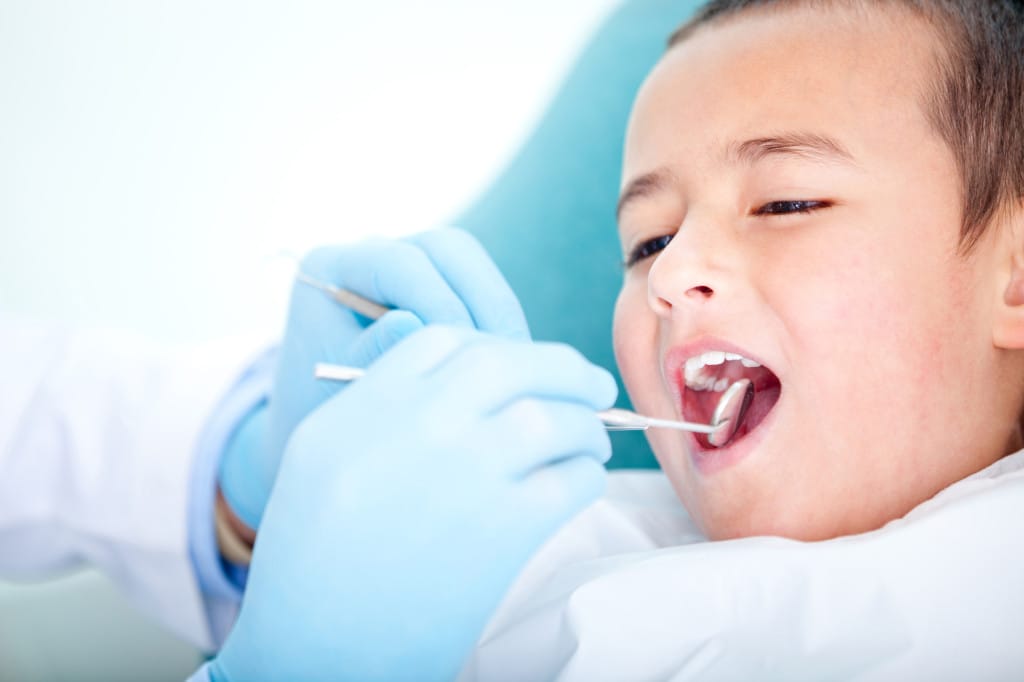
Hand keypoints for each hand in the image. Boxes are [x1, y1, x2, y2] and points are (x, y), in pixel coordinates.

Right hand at [207, 325, 616, 680]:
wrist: (315, 647)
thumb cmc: (312, 557)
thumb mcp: (320, 453)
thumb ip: (379, 401)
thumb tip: (460, 376)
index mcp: (367, 403)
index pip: (447, 340)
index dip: (495, 347)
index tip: (520, 367)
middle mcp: (418, 424)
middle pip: (509, 363)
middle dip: (563, 368)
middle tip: (591, 385)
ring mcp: (464, 472)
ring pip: (552, 416)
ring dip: (584, 424)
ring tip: (591, 440)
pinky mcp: (503, 529)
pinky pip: (570, 479)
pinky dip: (587, 474)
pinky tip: (579, 481)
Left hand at [219, 228, 529, 529]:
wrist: (319, 423)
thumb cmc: (319, 408)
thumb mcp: (335, 388)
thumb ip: (370, 355)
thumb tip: (412, 325)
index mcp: (334, 267)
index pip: (399, 263)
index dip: (440, 303)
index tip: (466, 358)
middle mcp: (376, 254)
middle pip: (449, 249)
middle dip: (486, 300)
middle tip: (510, 357)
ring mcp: (412, 269)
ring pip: (475, 269)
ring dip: (501, 313)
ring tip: (518, 367)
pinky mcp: (441, 289)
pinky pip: (483, 295)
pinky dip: (499, 326)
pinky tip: (512, 371)